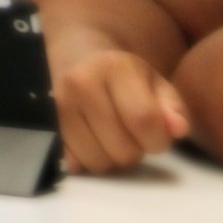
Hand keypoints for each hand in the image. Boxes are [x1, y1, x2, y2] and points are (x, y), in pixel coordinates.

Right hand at [53, 47, 189, 172]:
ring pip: (98, 162)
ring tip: (111, 136)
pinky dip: (87, 160)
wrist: (76, 58)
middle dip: (135, 150)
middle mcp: (81, 83)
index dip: (158, 139)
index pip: (144, 121)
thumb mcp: (155, 82)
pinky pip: (74, 164)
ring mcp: (57, 105)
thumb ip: (173, 107)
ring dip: (111, 158)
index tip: (156, 134)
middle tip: (131, 133)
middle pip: (122, 149)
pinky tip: (91, 140)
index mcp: (114, 67)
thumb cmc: (123, 75)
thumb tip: (178, 129)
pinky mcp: (44, 126)